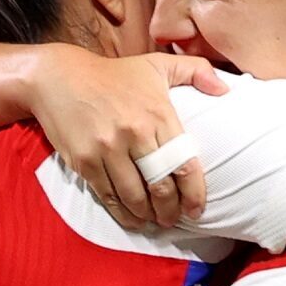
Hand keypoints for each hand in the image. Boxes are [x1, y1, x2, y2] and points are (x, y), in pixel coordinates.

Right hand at [26, 46, 226, 228]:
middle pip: (161, 186)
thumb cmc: (113, 74)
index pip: (184, 163)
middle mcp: (134, 133)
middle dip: (171, 210)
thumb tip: (226, 89)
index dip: (195, 193)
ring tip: (154, 221)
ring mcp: (108, 149)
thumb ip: (195, 71)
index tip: (197, 209)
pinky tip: (132, 218)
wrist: (59, 77)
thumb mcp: (156, 64)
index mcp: (157, 113)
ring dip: (148, 215)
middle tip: (174, 220)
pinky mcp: (85, 161)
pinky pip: (108, 196)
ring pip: (135, 196)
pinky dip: (122, 213)